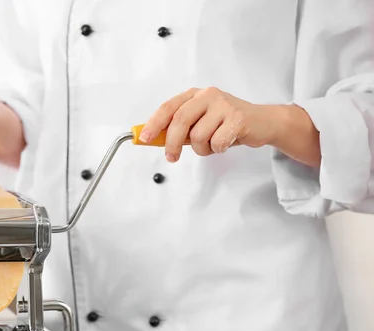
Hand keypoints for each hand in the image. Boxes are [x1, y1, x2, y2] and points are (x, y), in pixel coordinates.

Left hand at [140, 87, 299, 162]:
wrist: (262, 122)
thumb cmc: (227, 124)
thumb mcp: (200, 122)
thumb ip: (179, 128)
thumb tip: (154, 139)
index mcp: (195, 95)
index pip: (168, 108)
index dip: (154, 124)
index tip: (144, 138)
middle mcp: (207, 95)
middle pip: (180, 121)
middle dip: (172, 143)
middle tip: (172, 158)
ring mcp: (223, 105)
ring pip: (198, 136)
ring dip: (202, 149)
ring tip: (213, 145)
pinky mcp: (237, 118)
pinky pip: (216, 143)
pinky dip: (217, 149)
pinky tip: (226, 143)